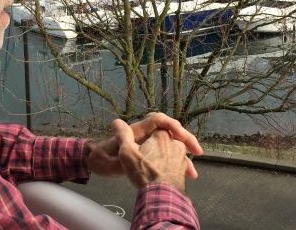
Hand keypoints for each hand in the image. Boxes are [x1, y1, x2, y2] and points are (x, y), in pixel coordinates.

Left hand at [84, 113, 202, 177]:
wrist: (97, 163)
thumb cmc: (101, 159)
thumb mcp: (106, 152)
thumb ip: (114, 140)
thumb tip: (116, 123)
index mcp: (137, 131)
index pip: (158, 120)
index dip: (171, 125)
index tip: (181, 137)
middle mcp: (146, 135)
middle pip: (170, 131)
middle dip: (186, 139)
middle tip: (198, 151)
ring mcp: (149, 145)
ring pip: (172, 145)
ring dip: (184, 155)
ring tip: (192, 173)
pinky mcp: (151, 155)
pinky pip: (169, 156)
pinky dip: (178, 163)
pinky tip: (186, 175)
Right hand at [115, 122, 189, 191]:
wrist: (161, 196)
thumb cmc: (144, 172)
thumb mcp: (127, 152)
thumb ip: (123, 135)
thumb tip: (116, 122)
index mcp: (162, 135)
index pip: (155, 128)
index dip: (146, 136)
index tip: (139, 144)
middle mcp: (175, 143)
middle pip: (163, 139)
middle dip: (155, 145)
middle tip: (144, 156)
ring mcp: (182, 156)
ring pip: (171, 150)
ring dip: (163, 155)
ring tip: (152, 166)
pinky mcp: (184, 169)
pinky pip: (176, 163)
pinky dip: (169, 165)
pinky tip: (161, 173)